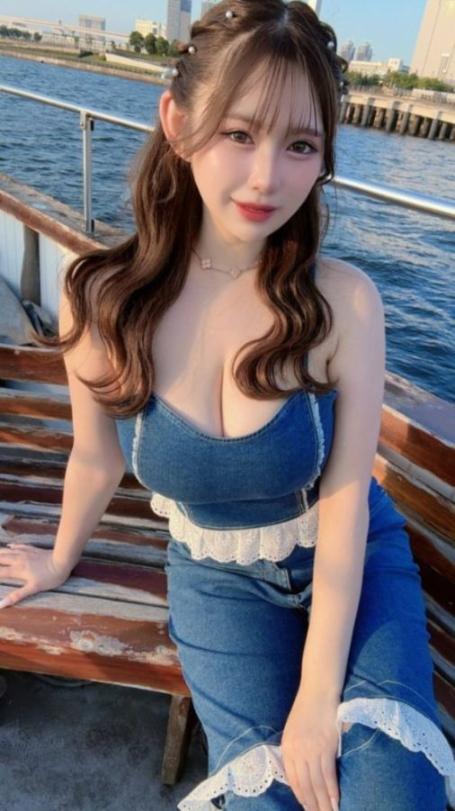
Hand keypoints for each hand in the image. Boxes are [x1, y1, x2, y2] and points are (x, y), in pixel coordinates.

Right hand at [0, 544, 71, 608]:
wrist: (62, 560)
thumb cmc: (50, 577)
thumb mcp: (34, 588)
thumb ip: (17, 595)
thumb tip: (2, 604)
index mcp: (18, 570)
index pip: (0, 572)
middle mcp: (19, 560)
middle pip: (1, 559)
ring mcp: (26, 553)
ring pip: (8, 551)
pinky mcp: (33, 549)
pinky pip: (19, 547)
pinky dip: (12, 547)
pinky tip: (9, 546)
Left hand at [281, 689, 339, 810]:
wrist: (318, 691)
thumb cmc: (308, 709)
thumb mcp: (293, 730)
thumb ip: (295, 750)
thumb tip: (301, 772)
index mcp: (287, 747)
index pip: (293, 780)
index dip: (301, 796)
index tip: (307, 807)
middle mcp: (297, 751)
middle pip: (305, 785)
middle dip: (312, 804)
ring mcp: (311, 750)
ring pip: (316, 783)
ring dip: (323, 802)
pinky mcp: (326, 746)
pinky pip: (328, 774)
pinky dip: (332, 790)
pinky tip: (335, 801)